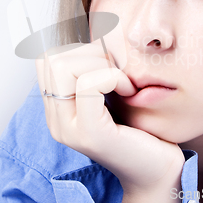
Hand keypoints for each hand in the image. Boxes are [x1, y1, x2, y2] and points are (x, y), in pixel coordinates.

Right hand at [36, 41, 184, 200]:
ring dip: (103, 65)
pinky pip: (90, 83)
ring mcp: (68, 128)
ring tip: (122, 84)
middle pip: (52, 58)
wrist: (156, 168)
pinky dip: (112, 76)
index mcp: (57, 109)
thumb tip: (92, 34)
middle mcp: (55, 120)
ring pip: (65, 65)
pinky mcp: (90, 133)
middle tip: (115, 73)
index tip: (104, 61)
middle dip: (90, 54)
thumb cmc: (137, 128)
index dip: (76, 48)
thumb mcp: (109, 93)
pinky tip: (127, 90)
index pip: (46, 58)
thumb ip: (93, 70)